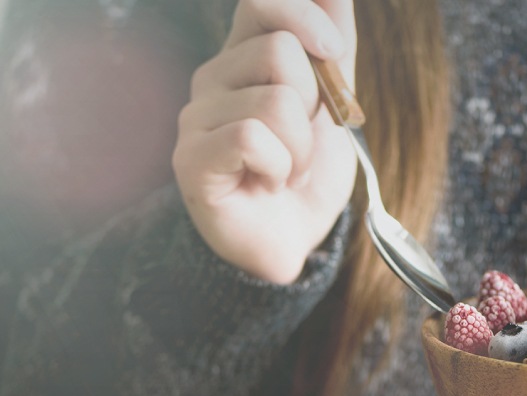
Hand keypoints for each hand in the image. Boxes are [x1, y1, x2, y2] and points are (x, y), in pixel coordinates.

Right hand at [172, 0, 357, 283]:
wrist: (289, 241)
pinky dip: (279, 166)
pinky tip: (268, 182)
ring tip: (286, 169)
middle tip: (302, 140)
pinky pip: (252, 138)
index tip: (335, 50)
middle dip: (314, 102)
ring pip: (275, 101)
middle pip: (281, 51)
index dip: (303, 11)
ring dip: (301, 146)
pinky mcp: (191, 158)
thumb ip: (334, 48)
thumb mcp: (333, 105)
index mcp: (244, 57)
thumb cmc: (304, 174)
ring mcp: (196, 117)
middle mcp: (213, 78)